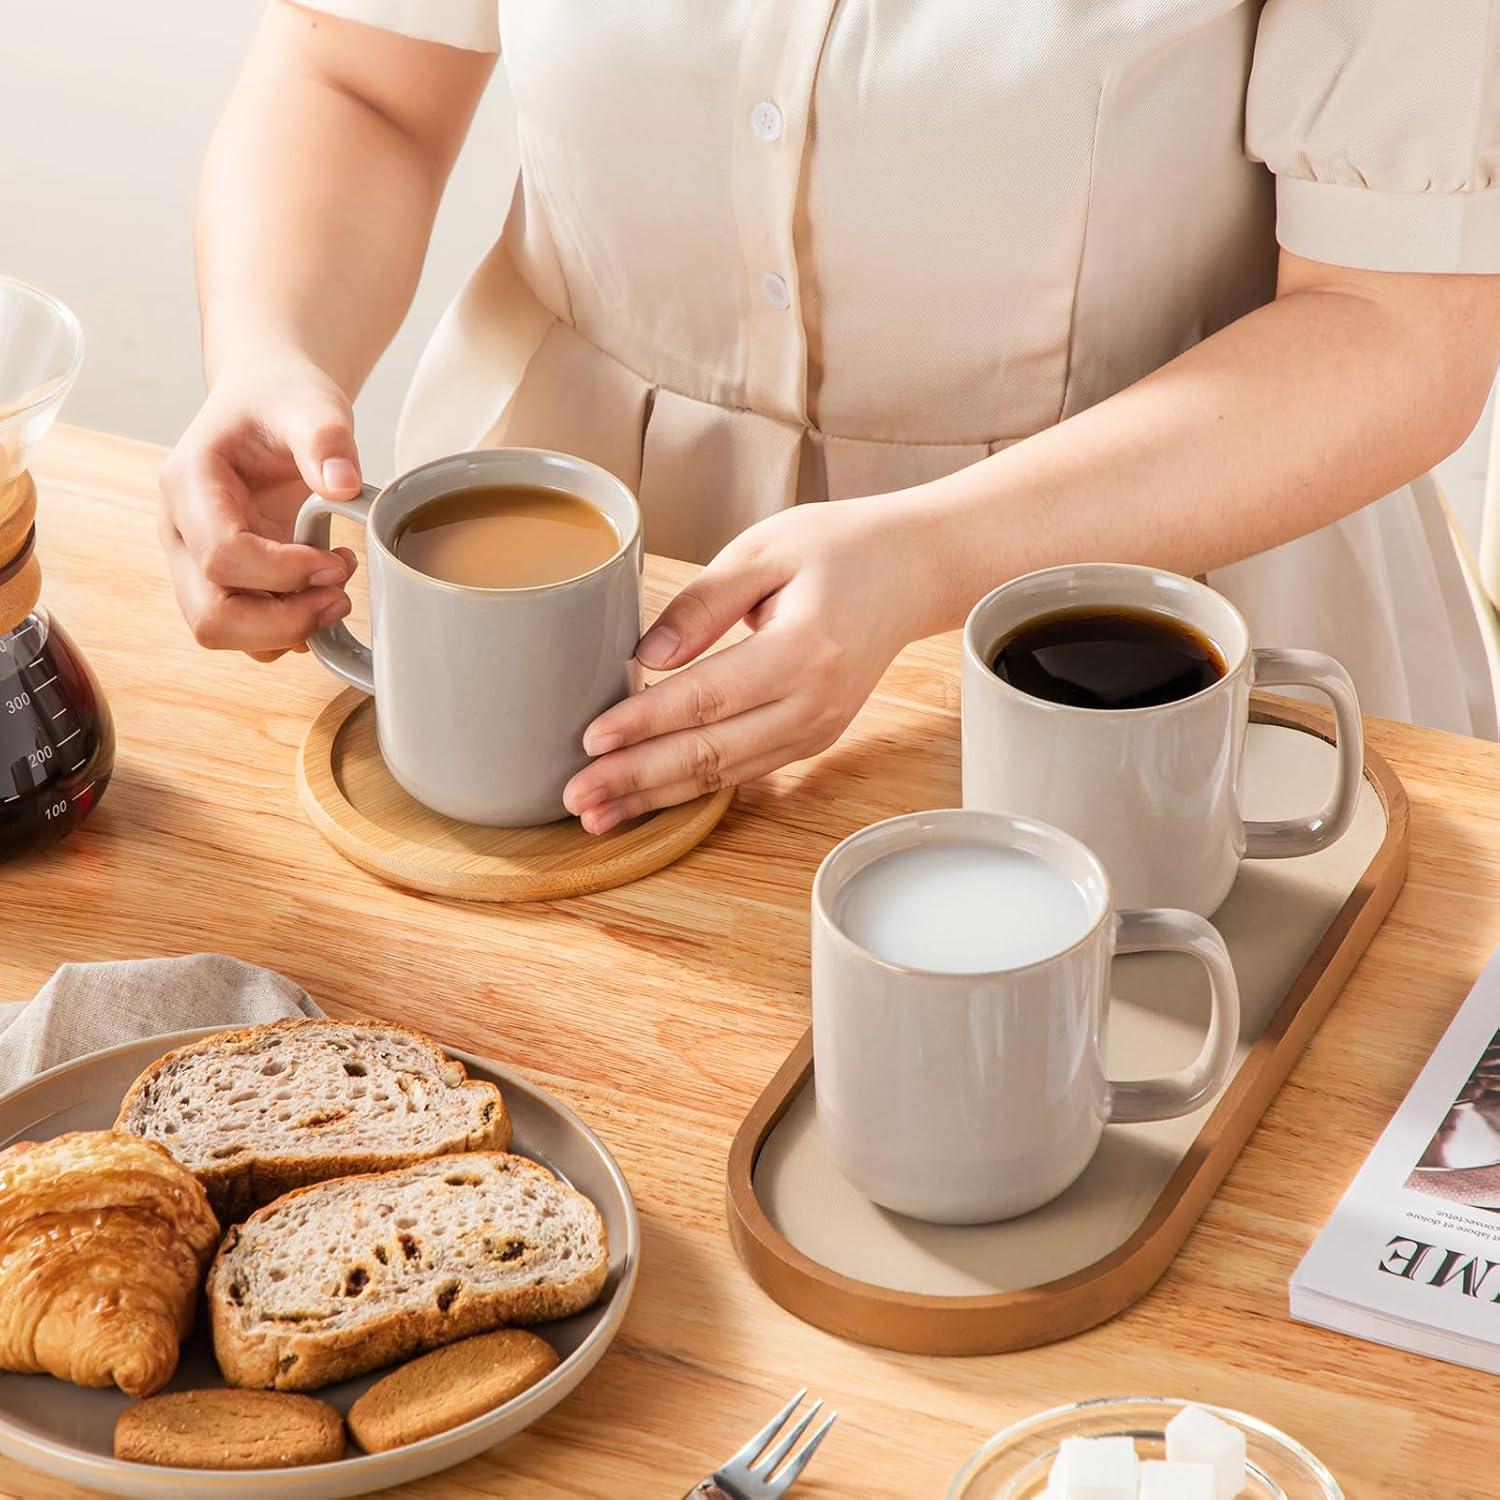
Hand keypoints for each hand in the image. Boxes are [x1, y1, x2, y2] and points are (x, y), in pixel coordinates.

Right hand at [159, 351, 362, 660]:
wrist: (270, 400)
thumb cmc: (282, 400)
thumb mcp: (310, 403)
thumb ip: (325, 438)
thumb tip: (343, 484)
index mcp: (190, 483)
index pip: (221, 555)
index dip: (284, 572)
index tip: (335, 561)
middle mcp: (182, 530)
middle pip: (210, 616)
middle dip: (282, 622)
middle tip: (339, 599)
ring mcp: (198, 560)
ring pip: (225, 633)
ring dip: (288, 630)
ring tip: (337, 592)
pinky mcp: (226, 579)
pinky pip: (248, 630)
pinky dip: (290, 628)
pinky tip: (323, 591)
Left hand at [563, 499, 929, 832]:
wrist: (910, 571)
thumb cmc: (838, 548)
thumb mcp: (765, 549)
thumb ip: (703, 601)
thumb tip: (648, 655)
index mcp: (804, 650)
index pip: (707, 698)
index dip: (644, 723)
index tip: (591, 739)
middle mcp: (815, 704)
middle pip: (710, 752)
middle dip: (636, 778)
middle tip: (576, 796)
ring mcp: (818, 729)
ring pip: (724, 775)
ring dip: (656, 795)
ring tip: (597, 811)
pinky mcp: (813, 738)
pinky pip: (744, 771)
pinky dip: (692, 787)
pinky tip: (648, 795)